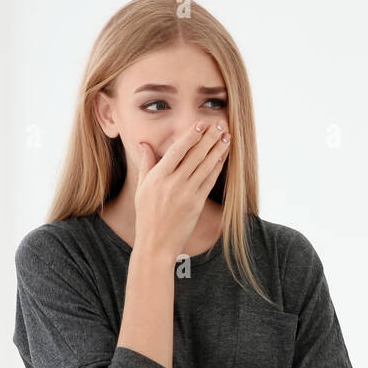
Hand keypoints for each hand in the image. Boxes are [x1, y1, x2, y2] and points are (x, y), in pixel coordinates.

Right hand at [132, 119, 229, 259]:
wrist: (156, 243)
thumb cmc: (147, 215)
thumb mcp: (142, 188)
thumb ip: (146, 164)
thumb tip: (143, 144)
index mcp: (158, 177)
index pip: (177, 150)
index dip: (191, 136)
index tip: (201, 124)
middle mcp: (173, 183)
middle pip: (195, 155)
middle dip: (209, 138)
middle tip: (220, 124)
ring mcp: (187, 194)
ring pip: (205, 166)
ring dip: (218, 149)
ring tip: (226, 137)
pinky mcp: (197, 204)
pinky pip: (209, 181)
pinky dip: (217, 167)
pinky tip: (223, 157)